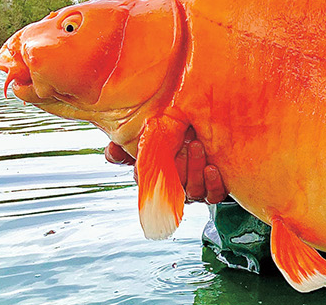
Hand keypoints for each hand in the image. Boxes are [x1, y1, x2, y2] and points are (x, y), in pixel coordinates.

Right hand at [103, 127, 226, 203]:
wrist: (206, 130)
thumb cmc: (176, 134)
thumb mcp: (152, 134)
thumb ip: (129, 144)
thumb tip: (111, 150)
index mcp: (158, 176)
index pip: (146, 182)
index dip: (145, 175)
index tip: (147, 162)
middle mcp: (175, 186)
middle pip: (172, 186)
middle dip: (178, 165)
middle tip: (183, 142)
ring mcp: (194, 189)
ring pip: (193, 191)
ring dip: (194, 169)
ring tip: (197, 147)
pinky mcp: (214, 191)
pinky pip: (213, 196)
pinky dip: (212, 184)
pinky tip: (212, 169)